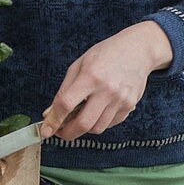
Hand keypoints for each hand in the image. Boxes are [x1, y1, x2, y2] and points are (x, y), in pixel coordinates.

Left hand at [39, 22, 172, 140]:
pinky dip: (99, 122)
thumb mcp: (79, 65)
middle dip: (68, 134)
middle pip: (83, 123)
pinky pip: (110, 124)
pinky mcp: (129, 106)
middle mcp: (107, 90)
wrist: (138, 50)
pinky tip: (96, 111)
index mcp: (90, 76)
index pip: (67, 104)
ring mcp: (120, 100)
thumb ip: (64, 90)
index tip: (45, 131)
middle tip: (60, 132)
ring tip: (79, 118)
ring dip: (84, 128)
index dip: (53, 120)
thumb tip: (50, 113)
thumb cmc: (105, 54)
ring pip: (97, 128)